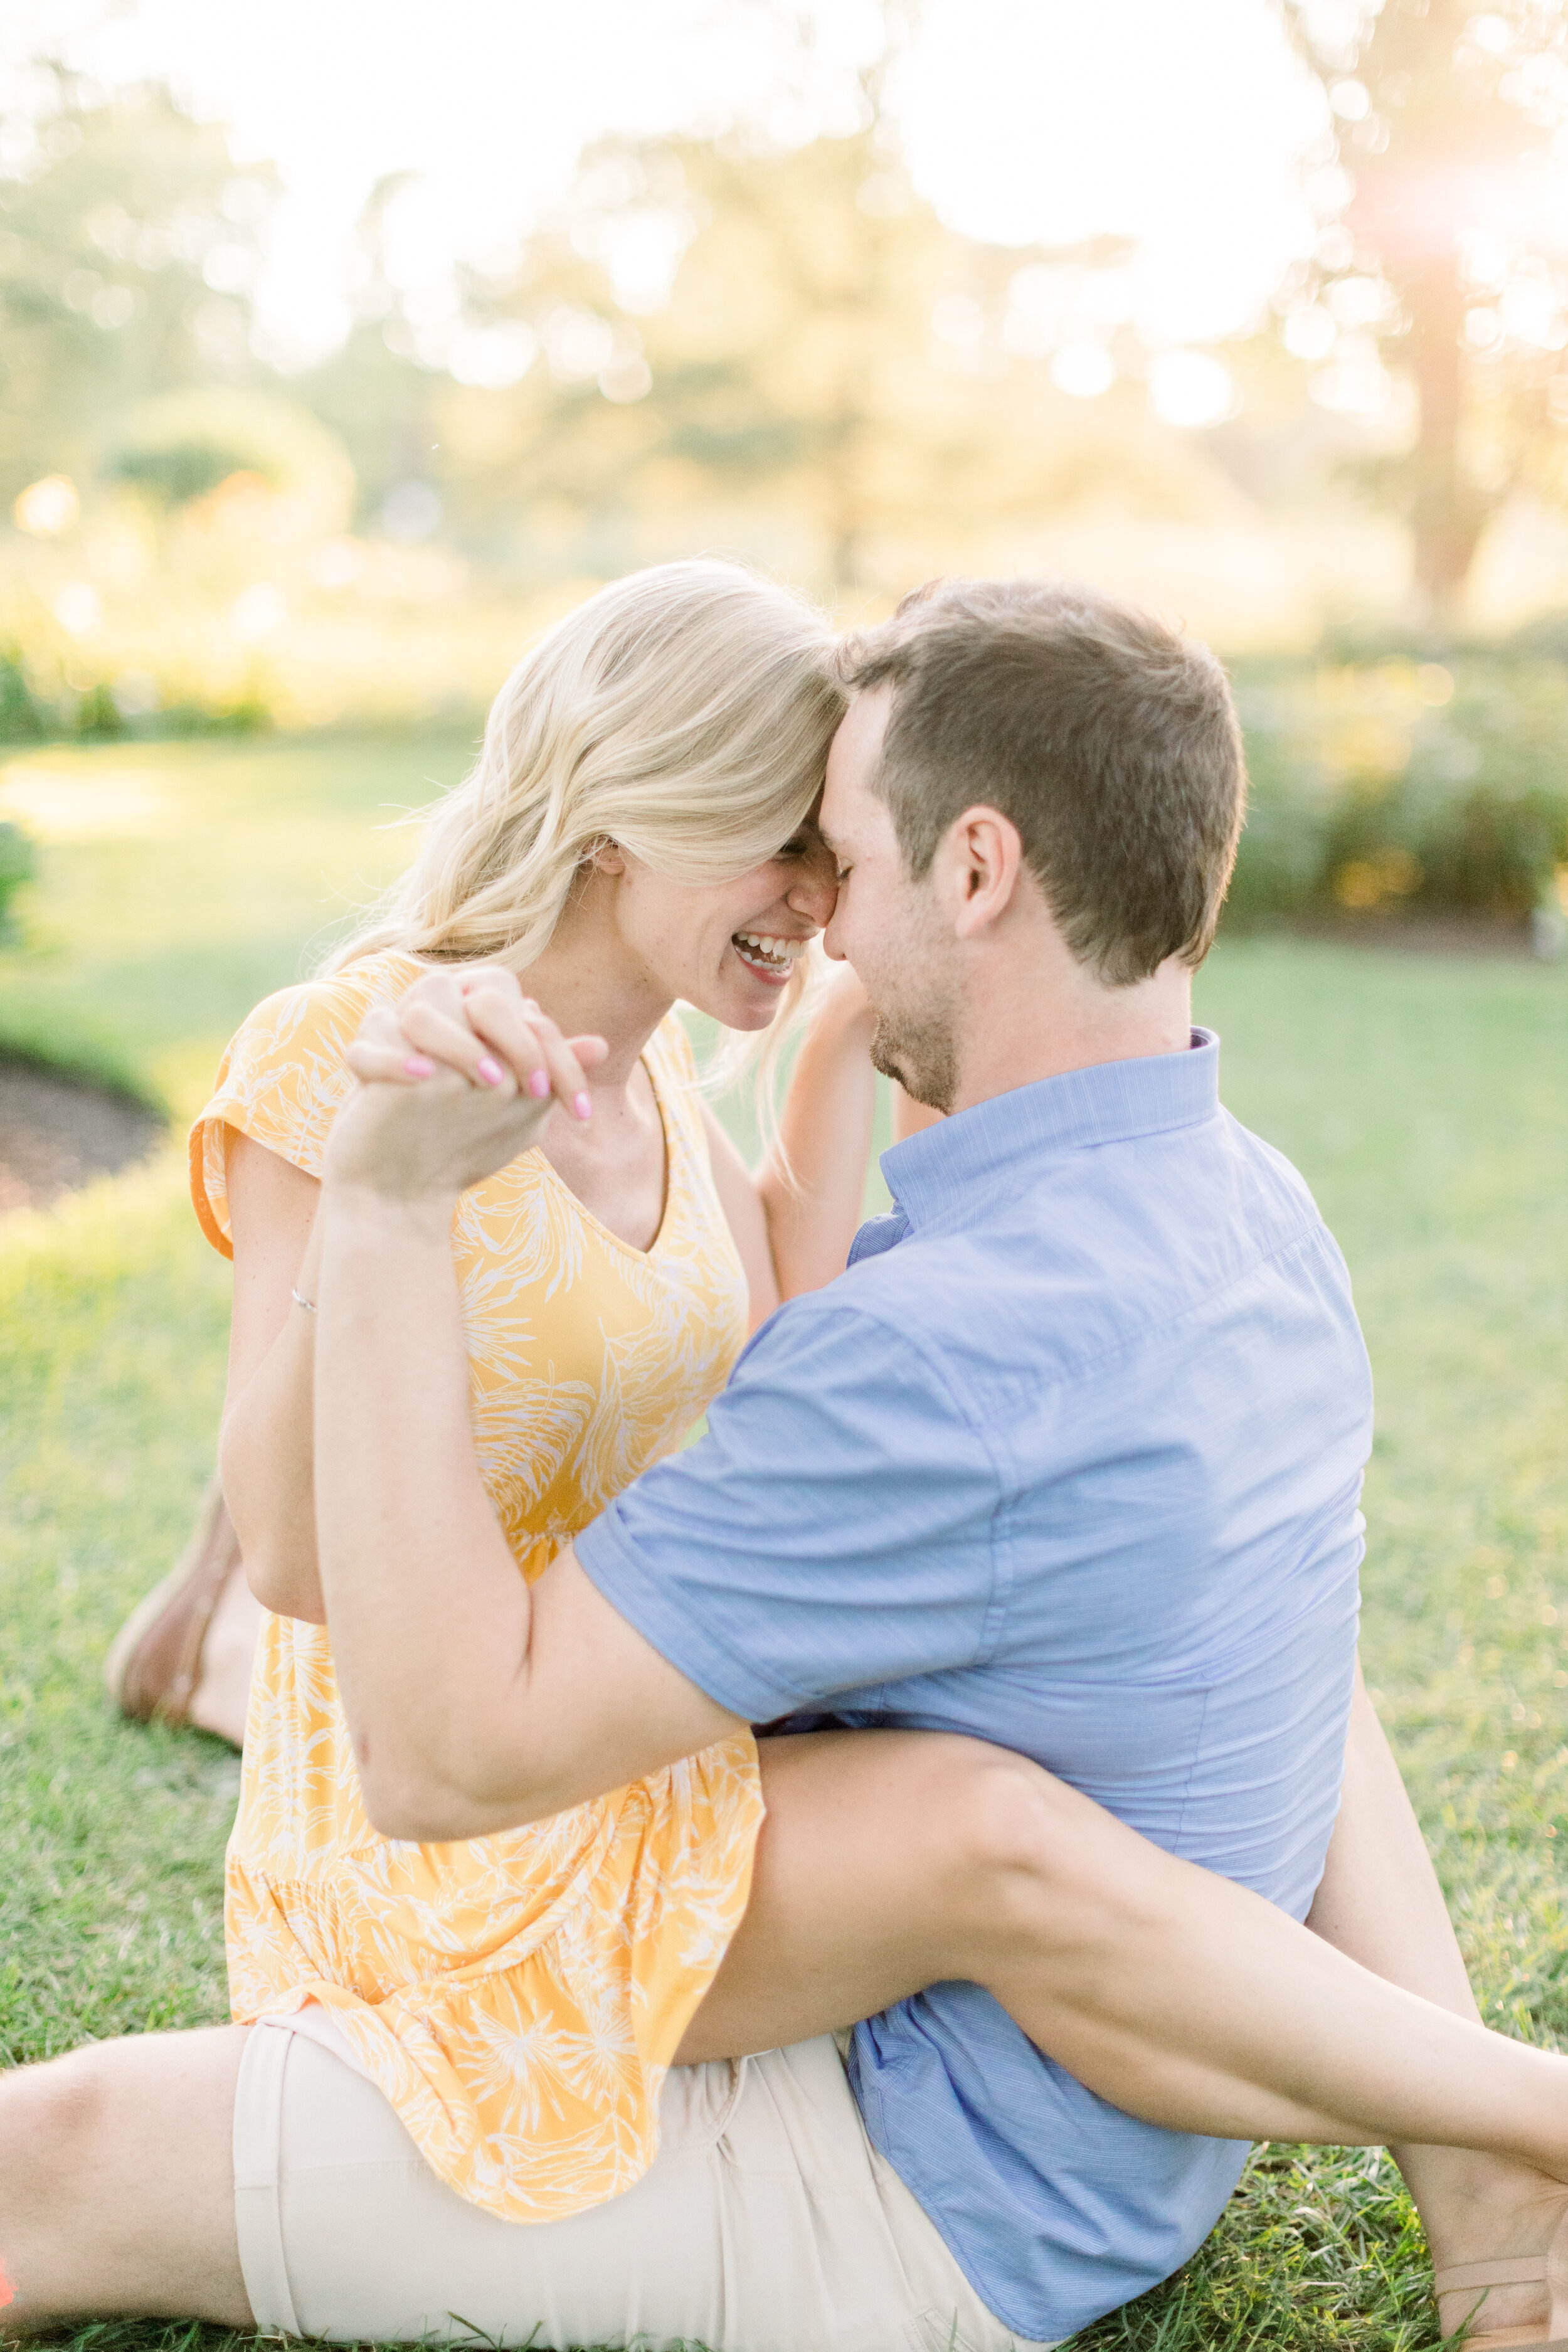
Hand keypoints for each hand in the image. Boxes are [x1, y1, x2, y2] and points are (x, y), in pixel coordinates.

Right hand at [323, 966, 607, 1205]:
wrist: (403, 1190)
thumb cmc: (464, 1144)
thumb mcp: (521, 1114)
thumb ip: (553, 1073)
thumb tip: (600, 1044)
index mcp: (480, 1021)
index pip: (529, 1012)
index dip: (560, 1057)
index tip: (579, 1114)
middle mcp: (442, 1017)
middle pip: (483, 990)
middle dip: (516, 1037)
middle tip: (532, 1091)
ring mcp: (399, 1036)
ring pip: (423, 1007)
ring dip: (458, 1042)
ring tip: (488, 1083)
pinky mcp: (362, 1062)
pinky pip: (370, 1042)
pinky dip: (393, 1058)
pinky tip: (421, 1079)